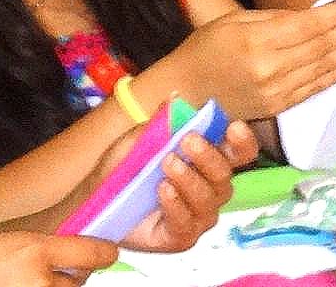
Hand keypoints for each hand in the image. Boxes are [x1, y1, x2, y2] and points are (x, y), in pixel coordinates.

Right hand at [0, 233, 119, 286]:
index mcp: (33, 251)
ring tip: (25, 281)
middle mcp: (36, 282)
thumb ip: (43, 249)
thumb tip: (78, 256)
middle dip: (72, 276)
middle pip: (80, 282)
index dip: (104, 253)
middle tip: (53, 272)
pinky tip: (17, 286)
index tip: (108, 254)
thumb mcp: (6, 242)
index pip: (94, 253)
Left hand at [107, 121, 257, 252]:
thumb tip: (175, 98)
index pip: (240, 153)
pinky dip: (177, 205)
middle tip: (187, 141)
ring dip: (190, 179)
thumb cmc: (121, 171)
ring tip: (167, 165)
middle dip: (208, 157)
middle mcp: (210, 189)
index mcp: (208, 163)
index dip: (243, 142)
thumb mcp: (136, 141)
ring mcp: (198, 216)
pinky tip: (163, 190)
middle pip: (225, 175)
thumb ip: (158, 123)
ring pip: (209, 199)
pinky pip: (188, 223)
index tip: (233, 127)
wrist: (93, 205)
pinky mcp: (182, 237)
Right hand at [155, 0, 335, 119]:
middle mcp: (270, 68)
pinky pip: (312, 89)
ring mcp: (275, 91)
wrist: (183, 93)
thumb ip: (275, 18)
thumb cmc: (206, 49)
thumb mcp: (235, 20)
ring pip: (322, 68)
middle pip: (321, 46)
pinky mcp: (276, 107)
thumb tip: (312, 15)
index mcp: (258, 41)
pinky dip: (334, 77)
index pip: (309, 25)